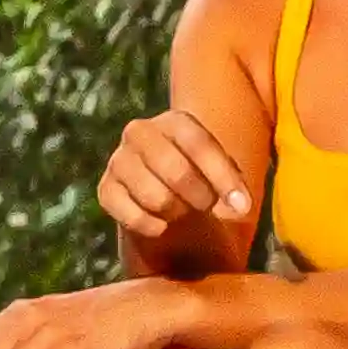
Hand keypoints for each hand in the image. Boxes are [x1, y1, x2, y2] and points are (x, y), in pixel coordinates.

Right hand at [95, 109, 253, 253]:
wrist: (164, 191)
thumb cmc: (200, 176)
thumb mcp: (221, 170)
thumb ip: (233, 182)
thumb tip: (240, 206)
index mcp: (174, 121)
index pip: (200, 145)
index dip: (222, 178)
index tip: (242, 208)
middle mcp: (140, 132)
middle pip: (176, 172)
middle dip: (199, 198)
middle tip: (206, 206)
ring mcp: (118, 160)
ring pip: (155, 198)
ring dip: (177, 212)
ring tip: (182, 209)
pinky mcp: (105, 189)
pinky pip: (132, 216)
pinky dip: (153, 227)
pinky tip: (161, 225)